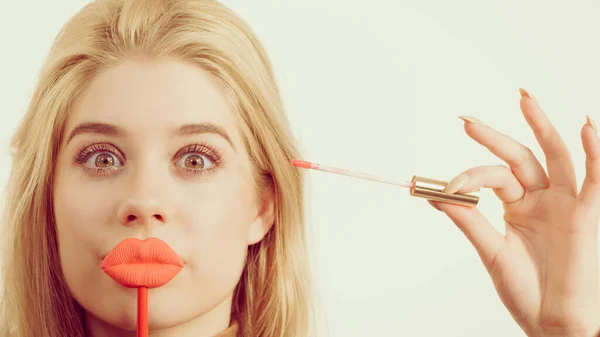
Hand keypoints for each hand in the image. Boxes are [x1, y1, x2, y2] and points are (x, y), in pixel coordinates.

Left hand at [429, 88, 599, 336]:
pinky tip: (586, 126)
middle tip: (465, 120)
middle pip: (520, 157)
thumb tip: (438, 194)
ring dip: (542, 125)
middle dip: (494, 136)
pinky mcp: (587, 215)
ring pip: (556, 156)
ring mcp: (566, 204)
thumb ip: (470, 221)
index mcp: (518, 207)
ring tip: (524, 97)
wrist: (554, 324)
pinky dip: (593, 152)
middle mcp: (542, 200)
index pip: (492, 177)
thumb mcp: (492, 252)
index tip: (447, 187)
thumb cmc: (528, 293)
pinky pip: (594, 179)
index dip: (469, 177)